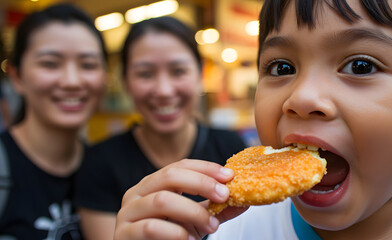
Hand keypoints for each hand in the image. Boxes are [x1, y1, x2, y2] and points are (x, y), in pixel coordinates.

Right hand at [114, 159, 247, 239]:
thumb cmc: (169, 238)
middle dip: (201, 183)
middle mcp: (137, 193)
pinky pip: (151, 227)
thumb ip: (215, 210)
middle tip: (224, 196)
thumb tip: (245, 201)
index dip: (206, 168)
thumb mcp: (195, 220)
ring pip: (162, 200)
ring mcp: (127, 213)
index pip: (180, 166)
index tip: (229, 175)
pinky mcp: (124, 234)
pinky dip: (176, 233)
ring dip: (193, 211)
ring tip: (211, 226)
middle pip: (170, 176)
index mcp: (153, 184)